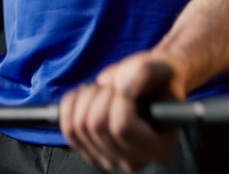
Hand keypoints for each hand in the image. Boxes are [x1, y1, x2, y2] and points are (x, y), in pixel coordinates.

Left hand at [60, 52, 185, 172]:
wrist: (155, 87)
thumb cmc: (161, 80)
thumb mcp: (161, 67)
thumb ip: (144, 72)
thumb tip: (121, 86)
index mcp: (159, 148)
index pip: (122, 127)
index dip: (118, 98)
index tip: (126, 83)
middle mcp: (134, 160)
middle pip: (97, 126)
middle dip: (101, 94)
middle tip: (115, 84)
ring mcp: (108, 159)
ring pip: (80, 126)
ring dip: (87, 97)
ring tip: (104, 89)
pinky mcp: (89, 151)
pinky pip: (67, 128)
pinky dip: (72, 104)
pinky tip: (88, 94)